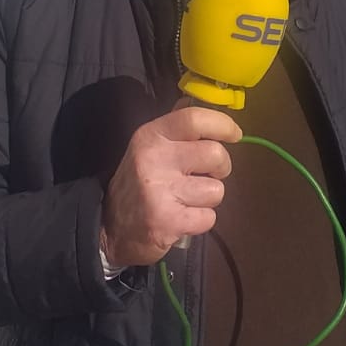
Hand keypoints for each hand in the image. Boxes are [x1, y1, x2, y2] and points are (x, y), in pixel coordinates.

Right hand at [100, 105, 241, 267]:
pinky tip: (182, 218)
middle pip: (215, 154)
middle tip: (206, 176)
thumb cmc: (138, 184)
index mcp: (151, 136)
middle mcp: (154, 158)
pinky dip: (200, 221)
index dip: (222, 124)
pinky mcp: (167, 221)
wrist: (110, 229)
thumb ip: (177, 132)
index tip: (234, 134)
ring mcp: (159, 190)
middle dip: (221, 167)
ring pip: (216, 190)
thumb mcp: (148, 149)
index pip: (194, 119)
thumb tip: (211, 116)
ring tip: (186, 200)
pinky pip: (209, 217)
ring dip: (208, 199)